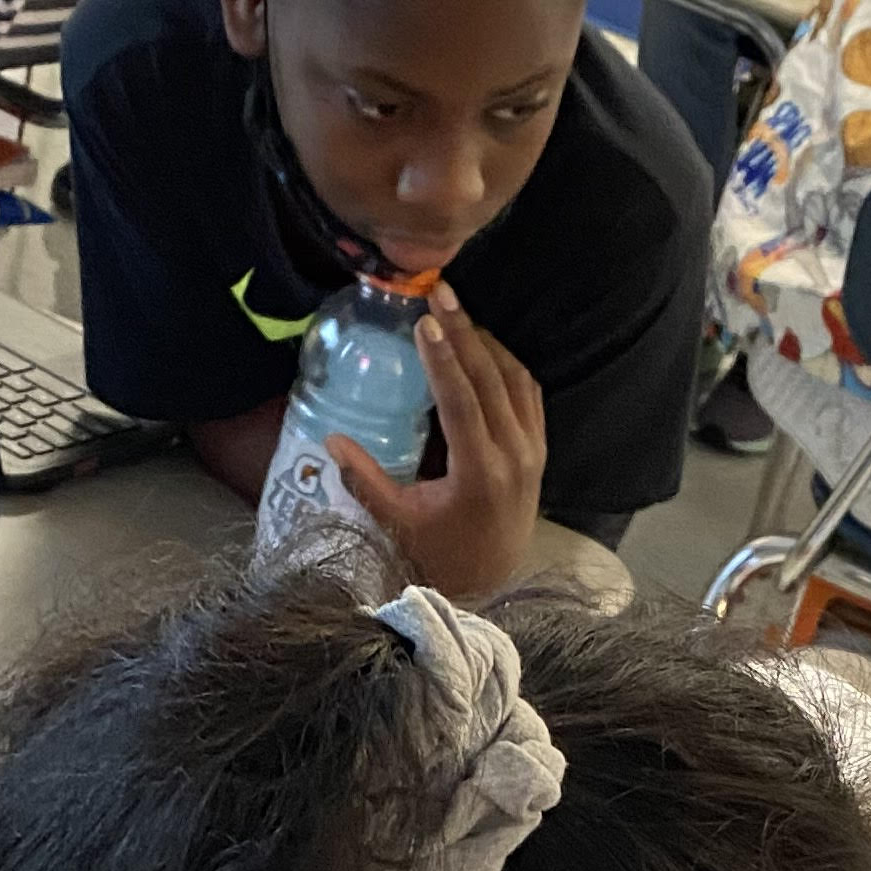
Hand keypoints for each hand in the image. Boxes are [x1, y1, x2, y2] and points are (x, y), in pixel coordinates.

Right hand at [332, 292, 548, 600]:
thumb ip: (365, 481)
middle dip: (464, 332)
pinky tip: (481, 345)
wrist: (492, 576)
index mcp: (479, 476)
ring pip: (514, 379)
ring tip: (454, 312)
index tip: (425, 323)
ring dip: (485, 342)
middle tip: (439, 295)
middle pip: (491, 381)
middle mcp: (514, 458)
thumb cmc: (439, 553)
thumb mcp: (397, 522)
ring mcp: (533, 452)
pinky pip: (528, 392)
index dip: (443, 361)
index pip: (463, 405)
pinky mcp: (539, 449)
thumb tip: (330, 440)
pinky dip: (505, 363)